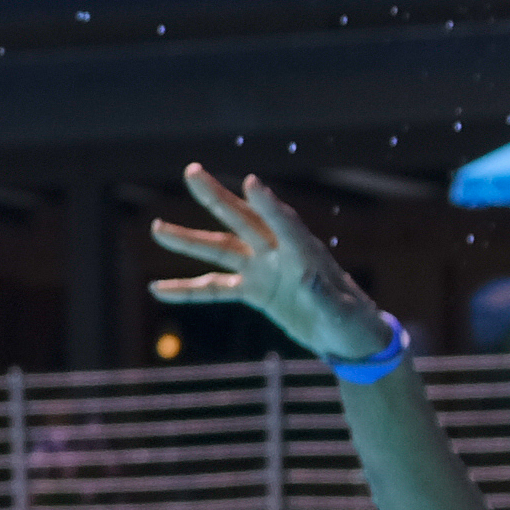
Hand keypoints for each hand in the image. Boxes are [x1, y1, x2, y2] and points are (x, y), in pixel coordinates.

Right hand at [142, 163, 392, 362]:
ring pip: (220, 250)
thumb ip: (325, 297)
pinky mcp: (254, 291)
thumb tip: (308, 280)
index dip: (268, 204)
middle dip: (216, 197)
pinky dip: (187, 290)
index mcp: (306, 253)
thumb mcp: (343, 313)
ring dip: (189, 240)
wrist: (348, 337)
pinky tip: (159, 288)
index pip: (284, 224)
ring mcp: (263, 270)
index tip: (251, 182)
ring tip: (157, 228)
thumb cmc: (353, 322)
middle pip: (243, 220)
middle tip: (192, 172)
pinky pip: (214, 288)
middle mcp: (279, 254)